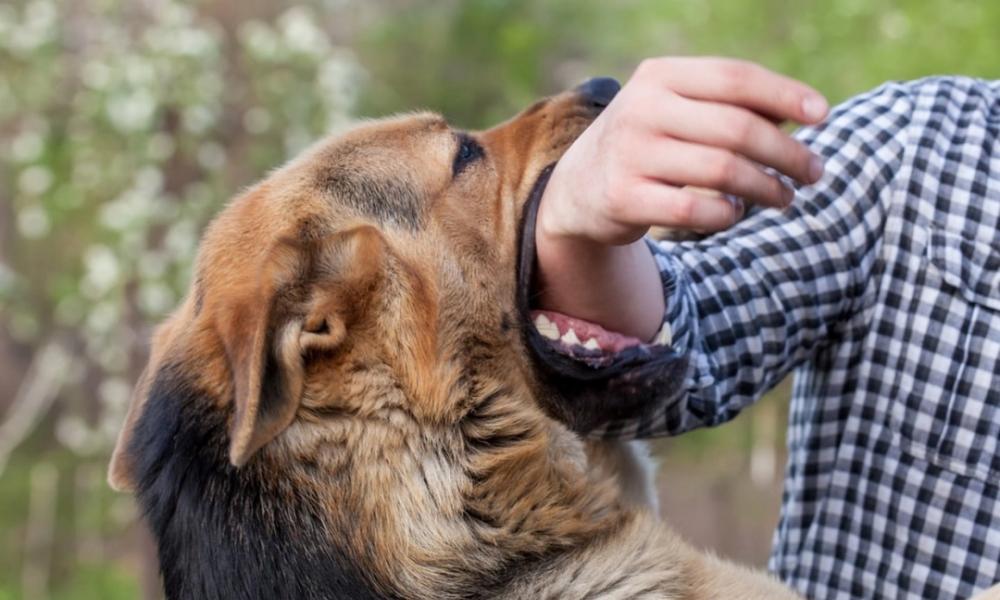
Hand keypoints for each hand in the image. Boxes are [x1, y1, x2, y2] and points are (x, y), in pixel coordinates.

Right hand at [535, 58, 828, 339]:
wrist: (578, 187)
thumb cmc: (649, 143)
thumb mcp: (678, 110)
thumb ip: (731, 106)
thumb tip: (804, 114)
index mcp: (660, 76)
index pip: (735, 78)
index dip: (785, 94)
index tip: (823, 116)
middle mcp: (641, 109)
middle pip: (737, 128)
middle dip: (787, 153)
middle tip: (814, 172)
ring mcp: (630, 154)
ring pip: (723, 171)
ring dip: (767, 188)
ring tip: (785, 198)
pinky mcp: (624, 198)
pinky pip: (697, 210)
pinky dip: (727, 214)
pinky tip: (735, 213)